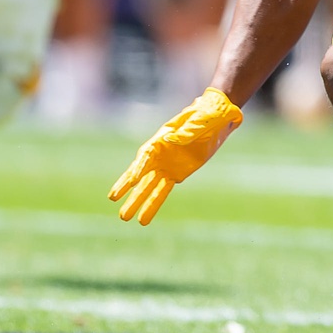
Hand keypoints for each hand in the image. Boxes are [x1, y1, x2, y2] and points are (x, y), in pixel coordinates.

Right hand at [109, 88, 242, 224]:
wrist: (219, 118)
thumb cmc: (208, 114)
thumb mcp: (201, 120)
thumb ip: (188, 131)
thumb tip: (172, 140)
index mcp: (162, 138)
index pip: (146, 155)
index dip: (140, 167)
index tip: (132, 180)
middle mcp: (159, 154)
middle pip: (140, 172)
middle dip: (127, 186)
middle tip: (113, 199)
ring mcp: (166, 165)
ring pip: (148, 186)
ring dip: (137, 201)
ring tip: (125, 217)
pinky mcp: (175, 175)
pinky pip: (162, 191)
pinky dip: (153, 204)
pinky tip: (144, 218)